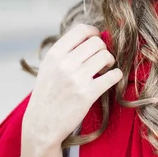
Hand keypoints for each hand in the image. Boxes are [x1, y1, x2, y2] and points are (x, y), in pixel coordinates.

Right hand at [22, 24, 122, 151]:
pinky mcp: (87, 94)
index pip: (81, 30)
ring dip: (110, 62)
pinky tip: (111, 79)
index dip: (94, 32)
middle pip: (97, 43)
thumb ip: (66, 52)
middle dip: (103, 50)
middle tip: (101, 60)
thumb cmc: (48, 95)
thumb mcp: (48, 68)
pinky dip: (116, 75)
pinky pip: (113, 75)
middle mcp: (64, 64)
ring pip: (106, 56)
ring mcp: (76, 79)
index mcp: (54, 55)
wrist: (41, 126)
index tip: (97, 40)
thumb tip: (92, 35)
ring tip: (104, 70)